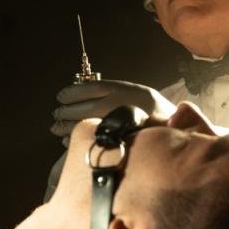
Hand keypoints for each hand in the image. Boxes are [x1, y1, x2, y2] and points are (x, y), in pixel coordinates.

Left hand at [51, 80, 175, 143]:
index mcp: (121, 89)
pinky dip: (77, 139)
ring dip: (67, 126)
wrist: (172, 124)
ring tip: (57, 128)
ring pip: (86, 123)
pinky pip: (93, 139)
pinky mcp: (120, 138)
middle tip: (56, 114)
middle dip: (66, 111)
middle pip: (84, 107)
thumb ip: (108, 93)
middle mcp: (121, 104)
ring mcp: (121, 121)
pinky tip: (67, 140)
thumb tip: (78, 94)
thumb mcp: (129, 92)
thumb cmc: (145, 108)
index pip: (90, 88)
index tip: (61, 96)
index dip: (72, 92)